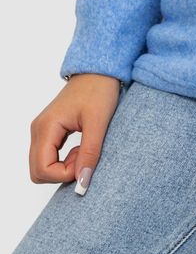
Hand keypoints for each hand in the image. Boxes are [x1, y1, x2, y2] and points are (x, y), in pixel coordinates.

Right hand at [29, 74, 121, 191]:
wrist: (99, 72)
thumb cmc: (99, 90)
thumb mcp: (98, 122)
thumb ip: (89, 153)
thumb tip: (82, 182)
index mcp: (46, 127)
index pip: (42, 169)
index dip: (64, 174)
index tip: (84, 161)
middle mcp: (38, 130)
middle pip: (38, 171)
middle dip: (62, 173)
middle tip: (84, 157)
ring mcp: (41, 131)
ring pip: (42, 166)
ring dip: (63, 167)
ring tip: (83, 151)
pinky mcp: (48, 132)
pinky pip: (48, 157)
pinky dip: (63, 161)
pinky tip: (80, 149)